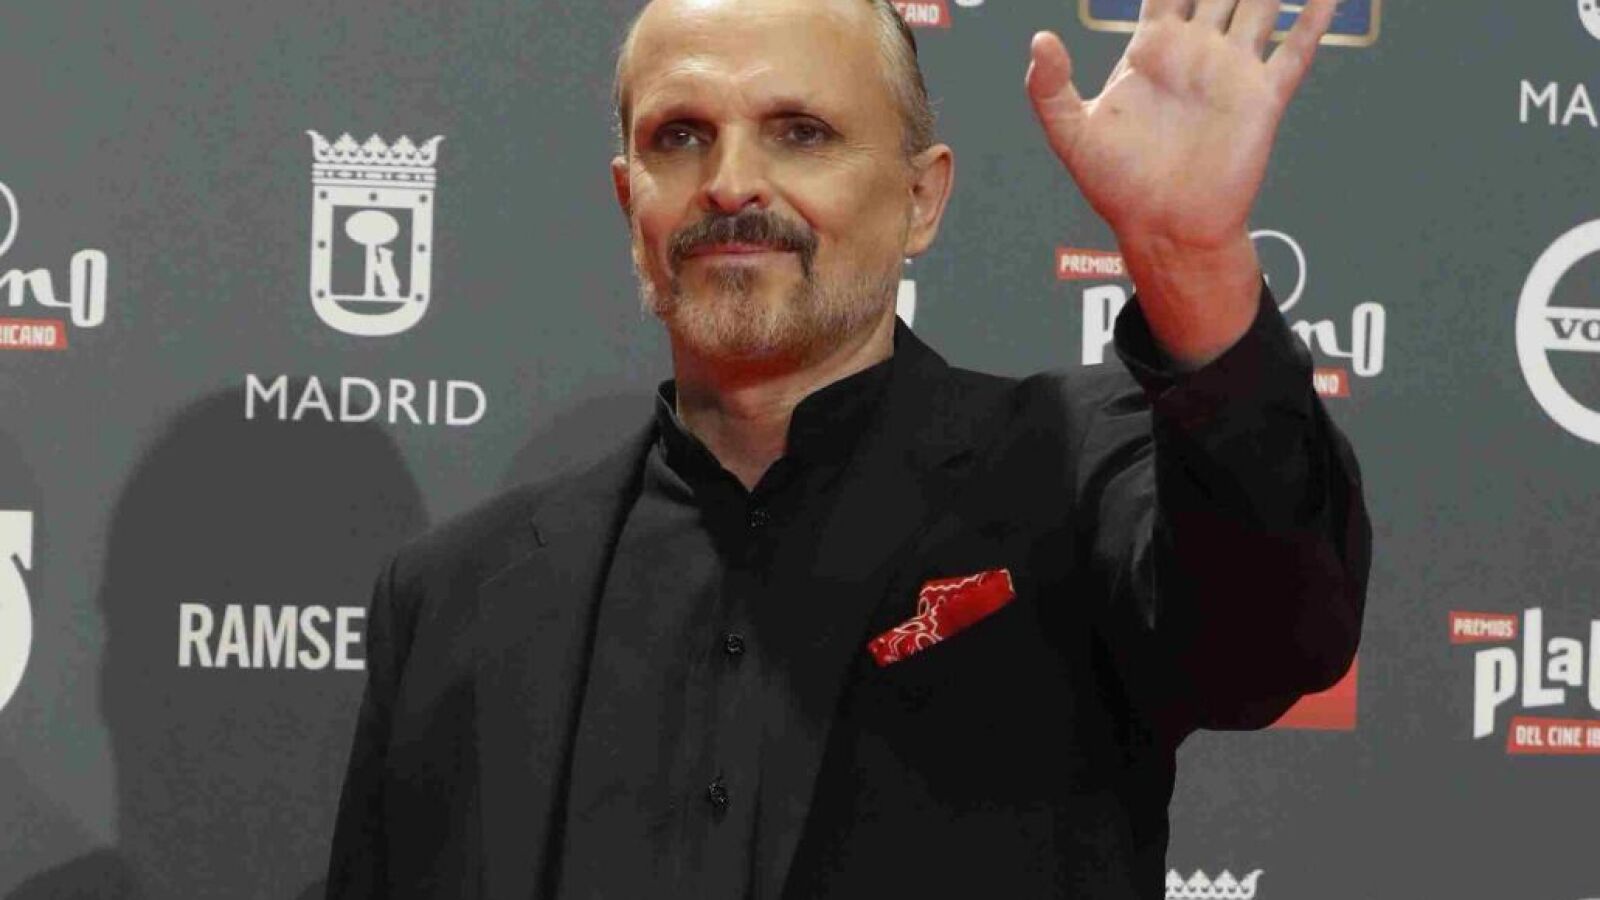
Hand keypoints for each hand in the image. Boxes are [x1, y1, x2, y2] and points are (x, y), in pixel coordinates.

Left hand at [1024, 0, 1335, 250]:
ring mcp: (1231, 71)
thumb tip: (1041, 39)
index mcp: (1152, 50)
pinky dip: (1314, 19)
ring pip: (1261, 4)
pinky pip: (1295, 50)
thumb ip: (1050, 87)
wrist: (1164, 228)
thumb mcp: (1071, 134)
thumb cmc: (1117, 186)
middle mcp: (1196, 52)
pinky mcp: (1262, 99)